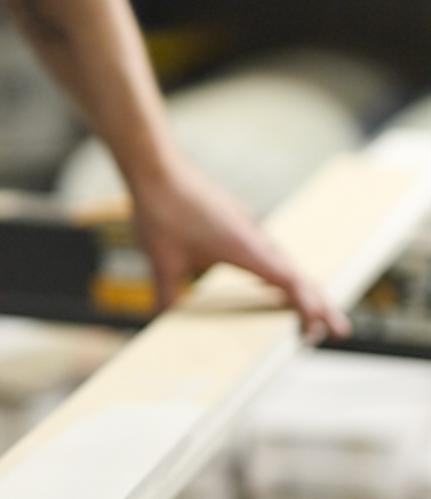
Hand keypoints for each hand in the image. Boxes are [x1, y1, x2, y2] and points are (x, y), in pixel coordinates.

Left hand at [131, 152, 350, 338]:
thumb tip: (163, 319)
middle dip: (319, 304)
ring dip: (300, 288)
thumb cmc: (161, 212)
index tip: (319, 327)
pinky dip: (280, 271)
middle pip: (296, 274)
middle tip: (340, 330)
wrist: (158, 168)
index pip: (288, 281)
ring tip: (313, 313)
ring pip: (283, 261)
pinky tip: (273, 283)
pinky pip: (268, 250)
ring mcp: (247, 226)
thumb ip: (167, 293)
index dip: (307, 306)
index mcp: (244, 248)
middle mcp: (253, 236)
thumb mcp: (162, 261)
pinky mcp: (237, 220)